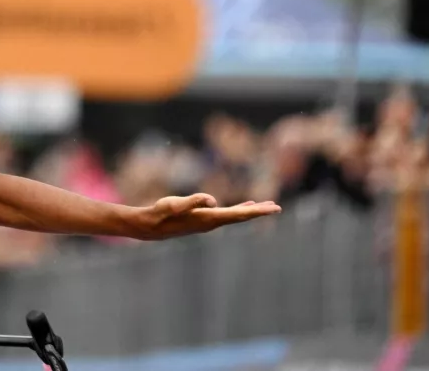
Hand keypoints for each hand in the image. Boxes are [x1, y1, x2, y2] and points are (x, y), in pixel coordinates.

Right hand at [136, 194, 280, 239]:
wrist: (151, 227)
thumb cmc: (162, 213)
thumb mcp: (176, 203)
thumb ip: (194, 200)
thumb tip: (213, 200)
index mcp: (209, 217)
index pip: (238, 214)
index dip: (257, 210)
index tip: (273, 208)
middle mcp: (212, 222)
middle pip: (241, 216)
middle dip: (259, 211)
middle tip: (277, 207)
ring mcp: (208, 222)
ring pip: (236, 216)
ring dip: (251, 210)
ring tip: (266, 205)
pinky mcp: (203, 219)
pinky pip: (228, 215)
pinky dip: (239, 209)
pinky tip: (243, 205)